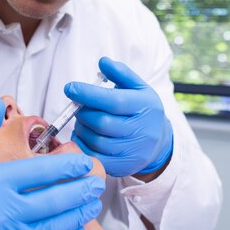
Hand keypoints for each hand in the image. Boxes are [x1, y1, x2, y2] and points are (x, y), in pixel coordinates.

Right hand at [0, 98, 104, 229]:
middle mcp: (0, 212)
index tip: (85, 161)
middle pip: (55, 200)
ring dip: (77, 214)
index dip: (68, 166)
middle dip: (81, 190)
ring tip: (92, 203)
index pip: (41, 172)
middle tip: (98, 182)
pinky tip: (72, 229)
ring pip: (53, 226)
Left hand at [65, 57, 173, 177]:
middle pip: (102, 123)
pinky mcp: (122, 167)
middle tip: (79, 107)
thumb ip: (121, 73)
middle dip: (83, 113)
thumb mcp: (138, 88)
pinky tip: (84, 135)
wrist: (159, 143)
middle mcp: (141, 130)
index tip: (70, 88)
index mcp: (144, 107)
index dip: (88, 94)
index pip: (113, 101)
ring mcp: (132, 151)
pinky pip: (95, 157)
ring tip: (84, 120)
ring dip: (82, 128)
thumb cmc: (143, 110)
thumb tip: (103, 62)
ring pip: (96, 141)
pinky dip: (83, 145)